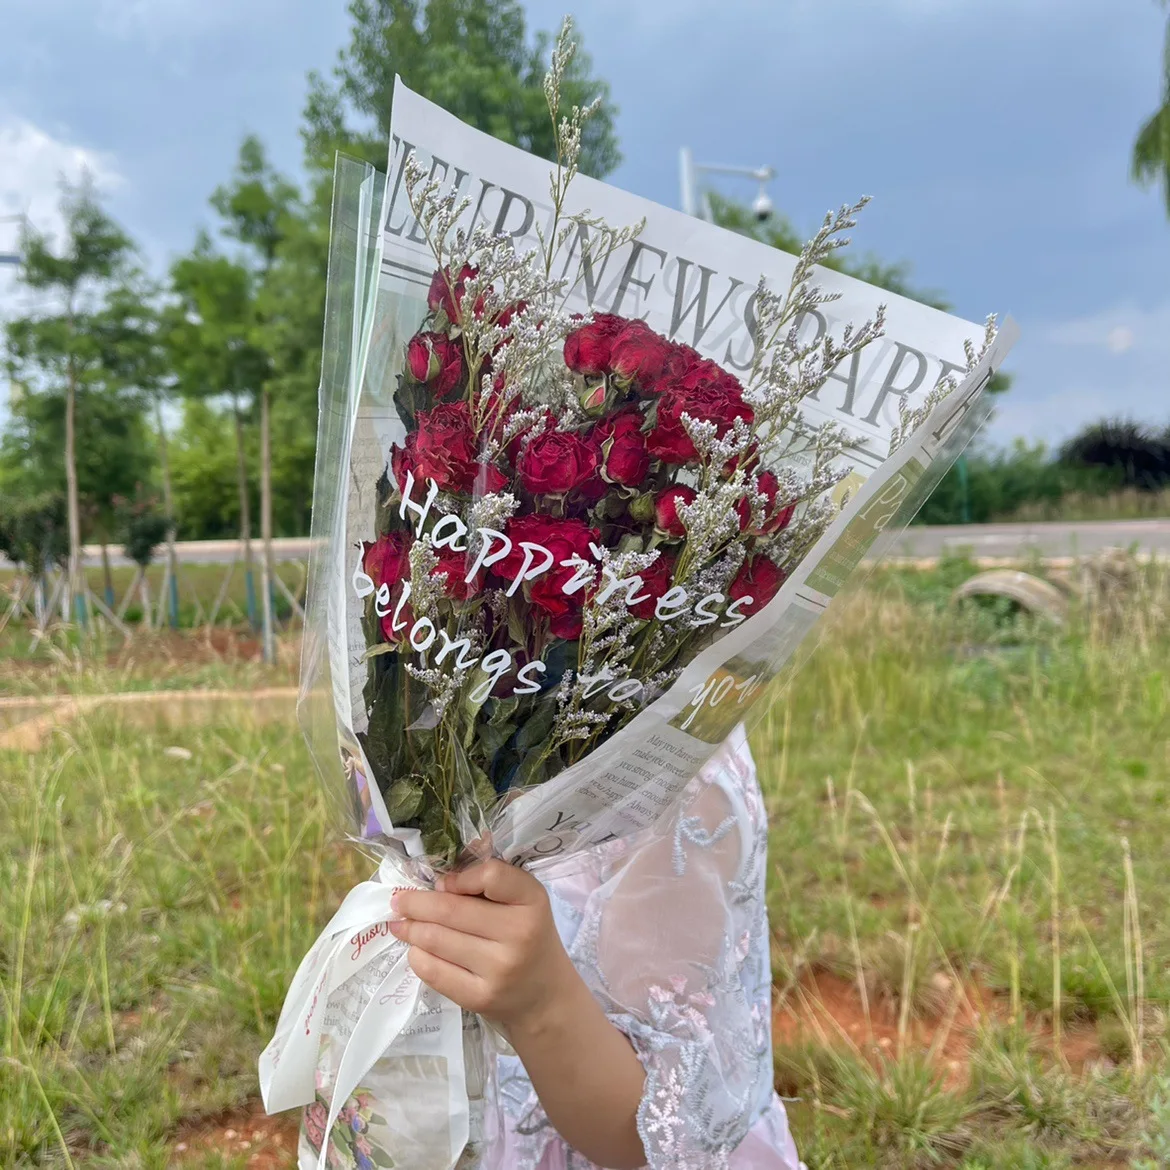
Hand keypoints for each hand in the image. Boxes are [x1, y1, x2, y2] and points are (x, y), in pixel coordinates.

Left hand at [389, 859, 577, 1033]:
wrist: (544, 996)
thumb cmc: (529, 937)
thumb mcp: (525, 902)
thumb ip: (490, 884)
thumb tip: (437, 886)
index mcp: (532, 902)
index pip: (492, 877)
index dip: (461, 877)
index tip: (444, 883)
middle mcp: (518, 934)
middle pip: (452, 910)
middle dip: (415, 903)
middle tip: (398, 900)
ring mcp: (498, 969)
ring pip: (437, 940)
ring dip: (411, 929)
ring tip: (400, 924)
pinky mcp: (479, 997)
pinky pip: (435, 972)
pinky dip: (417, 957)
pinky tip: (415, 950)